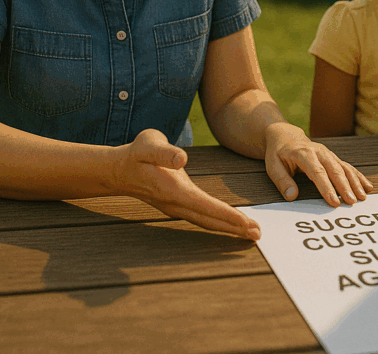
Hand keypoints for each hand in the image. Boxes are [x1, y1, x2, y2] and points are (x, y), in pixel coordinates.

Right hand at [112, 129, 261, 239]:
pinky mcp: (178, 206)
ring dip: (228, 228)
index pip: (205, 205)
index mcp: (173, 190)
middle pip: (209, 219)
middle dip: (234, 227)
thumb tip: (181, 159)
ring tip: (251, 233)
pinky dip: (219, 222)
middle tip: (258, 234)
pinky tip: (231, 224)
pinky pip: (202, 218)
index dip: (226, 214)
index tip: (246, 222)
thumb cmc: (137, 153)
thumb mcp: (148, 144)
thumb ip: (164, 152)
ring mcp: (176, 208)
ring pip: (206, 221)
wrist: (118, 169)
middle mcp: (176, 204)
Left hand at [264, 123, 373, 205]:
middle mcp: (319, 151)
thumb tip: (292, 197)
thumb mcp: (273, 166)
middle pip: (335, 169)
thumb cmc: (278, 153)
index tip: (334, 202)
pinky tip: (367, 186)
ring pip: (344, 167)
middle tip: (352, 202)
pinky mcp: (333, 157)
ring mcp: (328, 153)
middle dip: (345, 186)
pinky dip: (358, 176)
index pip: (317, 172)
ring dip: (355, 182)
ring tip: (363, 197)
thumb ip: (282, 181)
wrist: (285, 135)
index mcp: (303, 153)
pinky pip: (348, 166)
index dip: (327, 187)